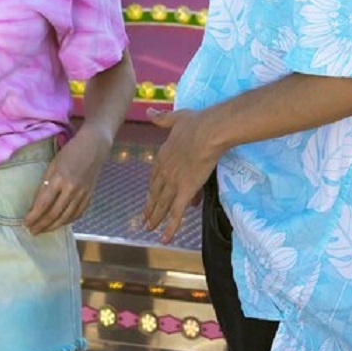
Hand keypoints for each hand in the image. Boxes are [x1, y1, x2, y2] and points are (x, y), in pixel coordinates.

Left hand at [25, 124, 111, 234]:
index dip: (34, 216)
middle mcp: (71, 190)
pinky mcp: (90, 197)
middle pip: (54, 214)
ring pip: (66, 218)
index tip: (25, 223)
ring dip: (53, 227)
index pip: (43, 203)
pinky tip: (60, 224)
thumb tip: (37, 203)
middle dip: (41, 225)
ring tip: (43, 231)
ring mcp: (82, 195)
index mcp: (59, 179)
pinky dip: (67, 221)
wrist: (94, 147)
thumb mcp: (53, 164)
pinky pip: (78, 214)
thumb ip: (46, 183)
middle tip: (32, 231)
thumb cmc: (70, 152)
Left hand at [143, 107, 220, 243]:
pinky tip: (164, 238)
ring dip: (155, 219)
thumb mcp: (175, 118)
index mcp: (162, 156)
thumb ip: (160, 118)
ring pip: (162, 205)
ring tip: (149, 229)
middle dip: (149, 208)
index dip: (151, 189)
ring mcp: (174, 182)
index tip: (148, 197)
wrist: (207, 131)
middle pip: (155, 194)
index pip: (154, 177)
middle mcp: (165, 172)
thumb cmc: (196, 123)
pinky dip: (170, 227)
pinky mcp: (186, 191)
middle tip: (144, 220)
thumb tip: (149, 112)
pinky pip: (176, 213)